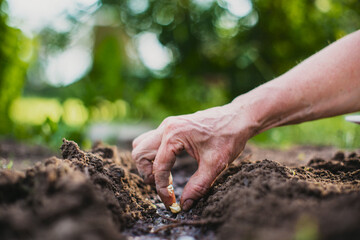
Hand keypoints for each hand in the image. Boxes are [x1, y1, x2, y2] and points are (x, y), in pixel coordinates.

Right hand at [132, 103, 254, 210]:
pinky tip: (169, 165)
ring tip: (163, 177)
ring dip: (147, 163)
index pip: (159, 167)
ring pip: (141, 145)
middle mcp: (166, 127)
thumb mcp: (215, 165)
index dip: (162, 189)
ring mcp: (167, 125)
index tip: (171, 203)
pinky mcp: (171, 127)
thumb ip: (199, 186)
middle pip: (140, 153)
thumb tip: (185, 205)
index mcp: (174, 135)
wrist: (238, 118)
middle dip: (148, 174)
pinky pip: (151, 141)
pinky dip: (153, 155)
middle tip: (164, 187)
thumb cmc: (228, 137)